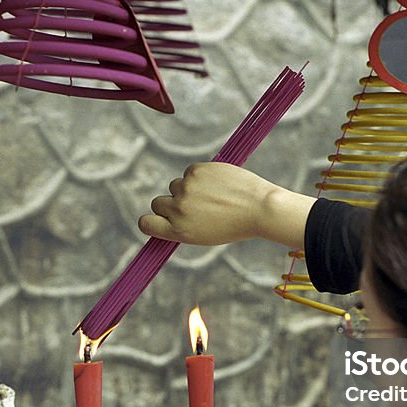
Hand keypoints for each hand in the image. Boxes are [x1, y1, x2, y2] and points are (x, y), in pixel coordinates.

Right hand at [138, 163, 314, 246]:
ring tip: (214, 196)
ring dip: (188, 188)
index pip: (145, 223)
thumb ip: (182, 226)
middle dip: (171, 203)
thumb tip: (166, 217)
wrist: (260, 209)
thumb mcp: (204, 236)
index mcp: (179, 231)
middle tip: (193, 206)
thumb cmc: (235, 225)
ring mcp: (186, 188)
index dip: (151, 220)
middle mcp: (178, 210)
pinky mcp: (196, 170)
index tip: (159, 218)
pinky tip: (219, 184)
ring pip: (176, 185)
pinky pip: (190, 172)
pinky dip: (201, 176)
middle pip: (158, 202)